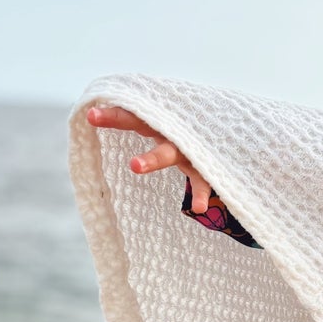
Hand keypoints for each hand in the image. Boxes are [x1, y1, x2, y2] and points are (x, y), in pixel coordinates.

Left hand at [84, 103, 216, 214]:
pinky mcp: (204, 165)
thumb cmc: (188, 132)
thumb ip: (142, 123)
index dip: (111, 114)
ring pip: (170, 151)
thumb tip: (104, 122)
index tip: (90, 116)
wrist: (232, 129)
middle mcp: (171, 131)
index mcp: (157, 122)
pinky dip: (201, 192)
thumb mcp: (165, 126)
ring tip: (133, 166)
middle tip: (96, 121)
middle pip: (144, 124)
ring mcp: (188, 148)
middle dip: (120, 119)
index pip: (130, 114)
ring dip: (153, 157)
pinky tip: (197, 207)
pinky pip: (203, 179)